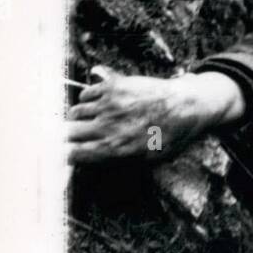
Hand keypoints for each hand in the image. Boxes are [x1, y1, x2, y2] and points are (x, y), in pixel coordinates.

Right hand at [66, 65, 244, 165]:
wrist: (189, 106)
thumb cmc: (171, 136)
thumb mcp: (147, 162)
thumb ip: (117, 164)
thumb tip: (94, 167)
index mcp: (113, 149)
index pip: (71, 155)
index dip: (64, 156)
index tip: (64, 155)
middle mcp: (106, 127)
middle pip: (67, 133)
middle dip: (66, 138)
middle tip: (69, 139)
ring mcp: (109, 104)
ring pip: (74, 113)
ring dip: (77, 120)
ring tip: (85, 122)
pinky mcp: (114, 86)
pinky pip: (86, 94)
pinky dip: (87, 100)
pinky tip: (96, 105)